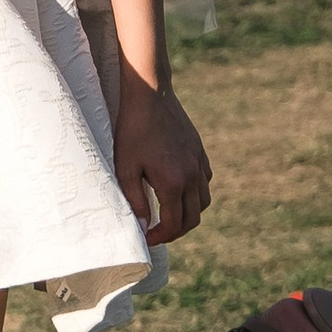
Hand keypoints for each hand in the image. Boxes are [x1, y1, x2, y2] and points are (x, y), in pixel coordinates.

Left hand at [111, 79, 211, 243]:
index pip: (174, 224)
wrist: (149, 94)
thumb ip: (135, 201)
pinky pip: (205, 182)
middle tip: (158, 232)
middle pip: (193, 218)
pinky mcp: (199, 151)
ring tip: (169, 214)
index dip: (161, 237)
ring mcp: (198, 162)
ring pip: (203, 202)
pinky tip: (179, 189)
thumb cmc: (132, 131)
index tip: (147, 237)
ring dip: (188, 214)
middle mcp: (191, 175)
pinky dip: (196, 193)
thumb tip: (143, 227)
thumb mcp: (126, 169)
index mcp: (173, 182)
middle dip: (176, 231)